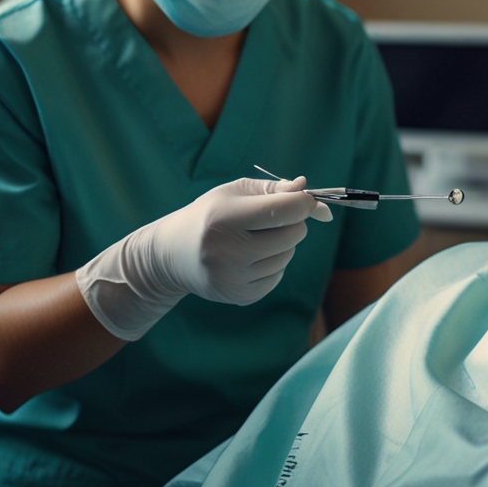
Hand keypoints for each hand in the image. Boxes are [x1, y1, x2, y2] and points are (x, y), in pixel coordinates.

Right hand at [76, 177, 330, 339]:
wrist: (172, 254)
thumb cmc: (210, 214)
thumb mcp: (236, 192)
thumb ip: (276, 190)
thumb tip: (315, 198)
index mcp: (225, 217)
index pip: (283, 210)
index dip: (303, 203)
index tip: (306, 200)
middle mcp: (227, 250)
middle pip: (292, 234)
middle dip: (293, 222)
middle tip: (273, 218)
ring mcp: (233, 277)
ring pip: (287, 255)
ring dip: (282, 244)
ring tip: (254, 238)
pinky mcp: (238, 296)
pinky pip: (277, 276)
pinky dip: (272, 264)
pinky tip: (249, 258)